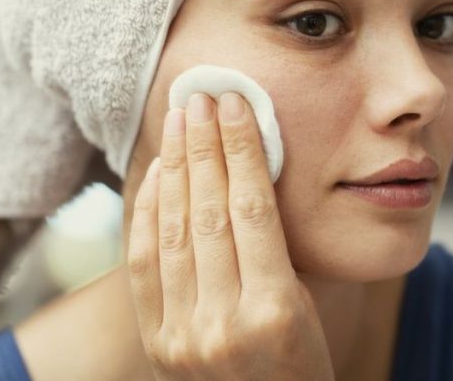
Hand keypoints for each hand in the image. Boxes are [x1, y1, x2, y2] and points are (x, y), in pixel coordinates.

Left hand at [127, 93, 332, 379]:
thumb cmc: (301, 367)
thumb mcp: (308, 309)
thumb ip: (275, 254)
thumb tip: (249, 179)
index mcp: (273, 310)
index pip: (251, 210)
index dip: (240, 150)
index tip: (235, 106)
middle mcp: (222, 321)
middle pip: (207, 211)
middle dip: (203, 147)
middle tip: (201, 98)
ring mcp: (183, 334)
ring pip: (172, 231)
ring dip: (174, 168)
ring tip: (178, 122)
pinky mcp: (158, 341)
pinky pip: (144, 264)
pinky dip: (147, 213)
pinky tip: (156, 176)